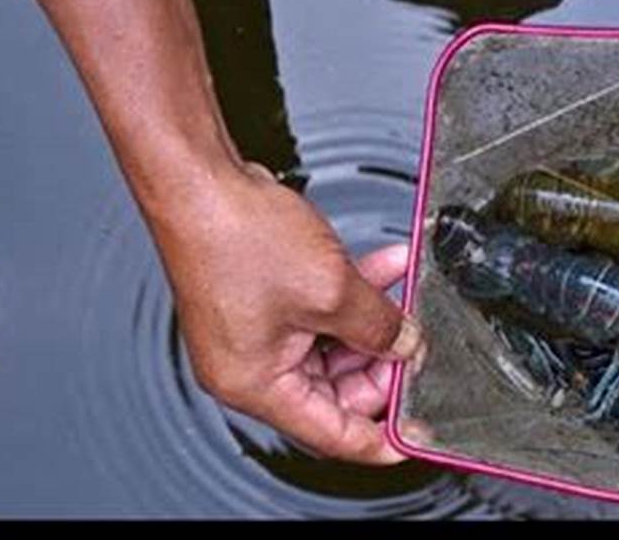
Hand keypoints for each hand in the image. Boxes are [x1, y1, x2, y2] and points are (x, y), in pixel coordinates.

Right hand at [153, 162, 430, 464]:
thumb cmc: (236, 236)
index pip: (331, 433)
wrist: (201, 181)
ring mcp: (256, 333)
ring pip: (334, 344)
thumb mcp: (333, 290)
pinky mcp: (264, 301)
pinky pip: (321, 311)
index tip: (414, 434)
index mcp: (255, 384)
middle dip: (382, 363)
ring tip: (407, 293)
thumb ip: (379, 326)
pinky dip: (354, 294)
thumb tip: (405, 346)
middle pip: (336, 389)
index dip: (379, 438)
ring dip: (374, 319)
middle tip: (417, 344)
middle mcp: (249, 366)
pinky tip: (387, 266)